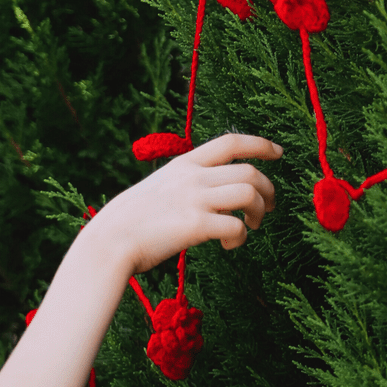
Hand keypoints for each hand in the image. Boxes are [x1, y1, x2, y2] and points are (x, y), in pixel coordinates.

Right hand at [82, 131, 282, 275]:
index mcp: (184, 164)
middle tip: (268, 209)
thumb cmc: (128, 223)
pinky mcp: (196, 225)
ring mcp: (195, 200)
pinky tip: (231, 245)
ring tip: (252, 227)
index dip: (260, 145)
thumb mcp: (157, 189)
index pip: (231, 142)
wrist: (109, 242)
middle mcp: (193, 177)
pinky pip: (237, 226)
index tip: (278, 153)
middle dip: (269, 190)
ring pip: (250, 193)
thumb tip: (203, 195)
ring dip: (260, 212)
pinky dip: (241, 237)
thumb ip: (182, 185)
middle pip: (250, 171)